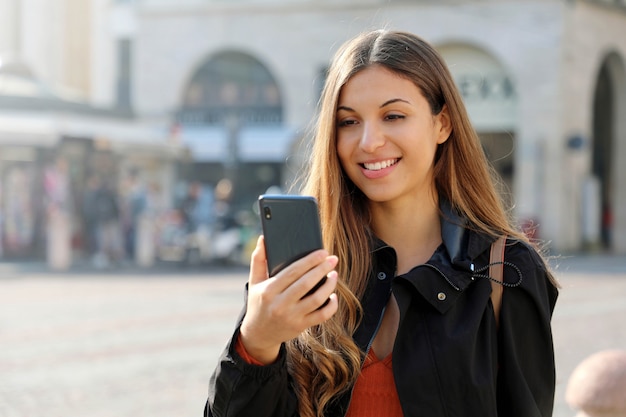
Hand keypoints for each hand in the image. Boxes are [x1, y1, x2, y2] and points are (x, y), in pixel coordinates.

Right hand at [239, 235, 338, 363]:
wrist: (258, 334)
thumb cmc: (258, 303)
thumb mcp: (254, 282)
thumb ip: (258, 260)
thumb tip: (263, 238)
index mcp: (268, 291)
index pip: (292, 272)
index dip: (309, 261)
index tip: (322, 252)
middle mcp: (280, 304)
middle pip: (306, 284)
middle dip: (322, 269)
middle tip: (333, 259)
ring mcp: (291, 317)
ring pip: (317, 299)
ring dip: (329, 285)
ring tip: (334, 274)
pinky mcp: (300, 326)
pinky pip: (321, 315)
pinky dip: (331, 305)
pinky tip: (333, 295)